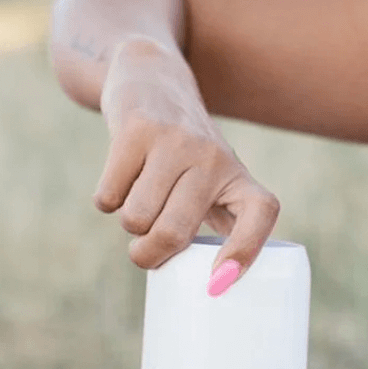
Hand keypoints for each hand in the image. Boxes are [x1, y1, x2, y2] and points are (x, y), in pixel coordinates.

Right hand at [97, 36, 279, 277]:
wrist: (154, 80)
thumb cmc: (185, 154)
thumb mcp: (213, 182)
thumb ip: (217, 224)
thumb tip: (210, 288)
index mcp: (239, 178)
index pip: (260, 213)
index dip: (245, 250)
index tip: (217, 282)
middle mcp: (214, 158)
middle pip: (176, 232)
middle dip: (150, 257)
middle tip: (144, 255)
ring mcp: (175, 142)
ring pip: (136, 219)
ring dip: (128, 225)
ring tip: (138, 203)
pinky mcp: (136, 130)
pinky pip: (109, 197)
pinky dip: (107, 200)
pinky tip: (120, 181)